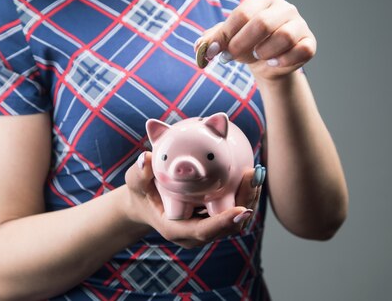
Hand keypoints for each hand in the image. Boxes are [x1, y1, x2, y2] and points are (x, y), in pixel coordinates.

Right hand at [122, 151, 262, 248]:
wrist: (144, 204)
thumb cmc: (140, 193)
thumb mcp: (135, 182)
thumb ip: (139, 173)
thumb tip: (145, 158)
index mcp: (176, 229)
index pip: (204, 231)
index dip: (224, 222)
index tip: (241, 209)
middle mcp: (195, 234)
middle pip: (228, 227)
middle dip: (244, 204)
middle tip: (252, 177)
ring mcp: (206, 228)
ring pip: (236, 221)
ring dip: (248, 198)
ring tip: (256, 173)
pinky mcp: (214, 220)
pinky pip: (235, 212)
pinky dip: (244, 196)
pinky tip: (251, 174)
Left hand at [195, 0, 315, 81]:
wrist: (268, 63)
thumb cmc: (246, 45)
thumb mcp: (226, 40)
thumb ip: (211, 41)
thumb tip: (200, 49)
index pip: (242, 14)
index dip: (225, 35)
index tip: (213, 52)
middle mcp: (284, 8)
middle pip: (262, 23)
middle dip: (241, 44)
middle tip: (230, 57)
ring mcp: (299, 24)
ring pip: (284, 37)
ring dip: (264, 52)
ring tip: (257, 57)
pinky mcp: (309, 43)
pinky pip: (301, 51)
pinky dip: (283, 60)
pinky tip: (272, 63)